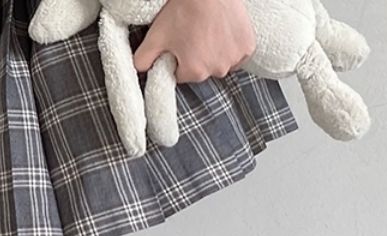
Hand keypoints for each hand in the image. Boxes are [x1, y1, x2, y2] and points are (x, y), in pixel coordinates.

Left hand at [132, 0, 256, 82]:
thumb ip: (142, 59)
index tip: (180, 42)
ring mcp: (234, 58)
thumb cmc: (182, 9)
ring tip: (209, 29)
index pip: (182, 74)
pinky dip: (232, 45)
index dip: (179, 58)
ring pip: (221, 62)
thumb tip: (139, 71)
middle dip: (198, 56)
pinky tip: (224, 31)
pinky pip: (238, 54)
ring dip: (216, 51)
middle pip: (203, 69)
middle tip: (194, 33)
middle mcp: (216, 70)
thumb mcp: (156, 36)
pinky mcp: (247, 47)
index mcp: (194, 72)